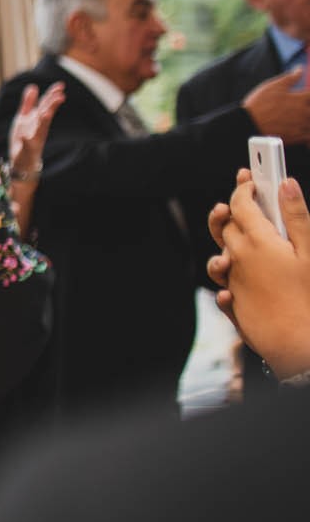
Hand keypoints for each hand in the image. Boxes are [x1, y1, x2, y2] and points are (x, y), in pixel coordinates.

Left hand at [6, 82, 65, 180]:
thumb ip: (28, 103)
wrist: (22, 163)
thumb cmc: (24, 139)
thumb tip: (33, 86)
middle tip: (60, 96)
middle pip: (46, 115)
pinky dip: (26, 141)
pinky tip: (24, 137)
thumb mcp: (24, 118)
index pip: (46, 106)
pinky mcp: (27, 151)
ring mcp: (34, 140)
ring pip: (40, 130)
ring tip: (46, 113)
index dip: (52, 95)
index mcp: (37, 120)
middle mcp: (38, 129)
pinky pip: (27, 146)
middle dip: (52, 106)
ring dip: (44, 122)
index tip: (61, 85)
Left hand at [215, 172, 309, 377]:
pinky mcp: (233, 303)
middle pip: (227, 225)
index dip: (245, 186)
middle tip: (246, 196)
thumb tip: (286, 183)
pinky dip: (229, 275)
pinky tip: (236, 274)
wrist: (298, 347)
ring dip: (227, 242)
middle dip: (235, 208)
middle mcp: (237, 259)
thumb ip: (296, 216)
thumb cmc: (309, 298)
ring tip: (239, 236)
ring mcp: (233, 282)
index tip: (251, 175)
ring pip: (221, 253)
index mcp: (256, 241)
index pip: (241, 203)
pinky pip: (223, 285)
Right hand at [241, 66, 309, 143]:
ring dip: (308, 119)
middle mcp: (304, 112)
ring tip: (302, 117)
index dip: (309, 93)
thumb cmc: (260, 104)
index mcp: (300, 99)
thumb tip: (300, 69)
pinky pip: (309, 136)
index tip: (306, 93)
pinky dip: (308, 133)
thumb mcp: (273, 86)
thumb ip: (290, 78)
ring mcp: (301, 126)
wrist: (249, 124)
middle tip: (302, 106)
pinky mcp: (297, 137)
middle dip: (309, 106)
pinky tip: (303, 129)